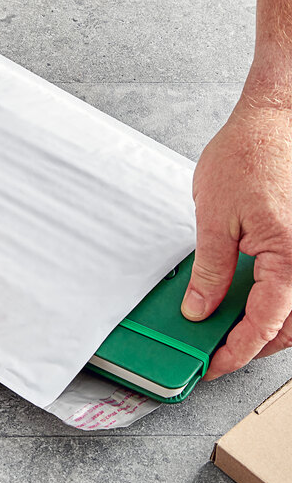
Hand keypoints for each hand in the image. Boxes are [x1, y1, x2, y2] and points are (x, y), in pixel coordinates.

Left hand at [181, 86, 291, 379]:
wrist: (272, 118)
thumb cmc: (247, 155)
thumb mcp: (213, 218)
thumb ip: (210, 271)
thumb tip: (200, 308)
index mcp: (289, 256)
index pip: (265, 323)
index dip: (236, 350)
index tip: (213, 365)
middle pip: (286, 324)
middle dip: (252, 345)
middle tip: (218, 352)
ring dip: (264, 326)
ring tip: (226, 330)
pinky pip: (291, 283)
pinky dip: (271, 300)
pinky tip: (244, 300)